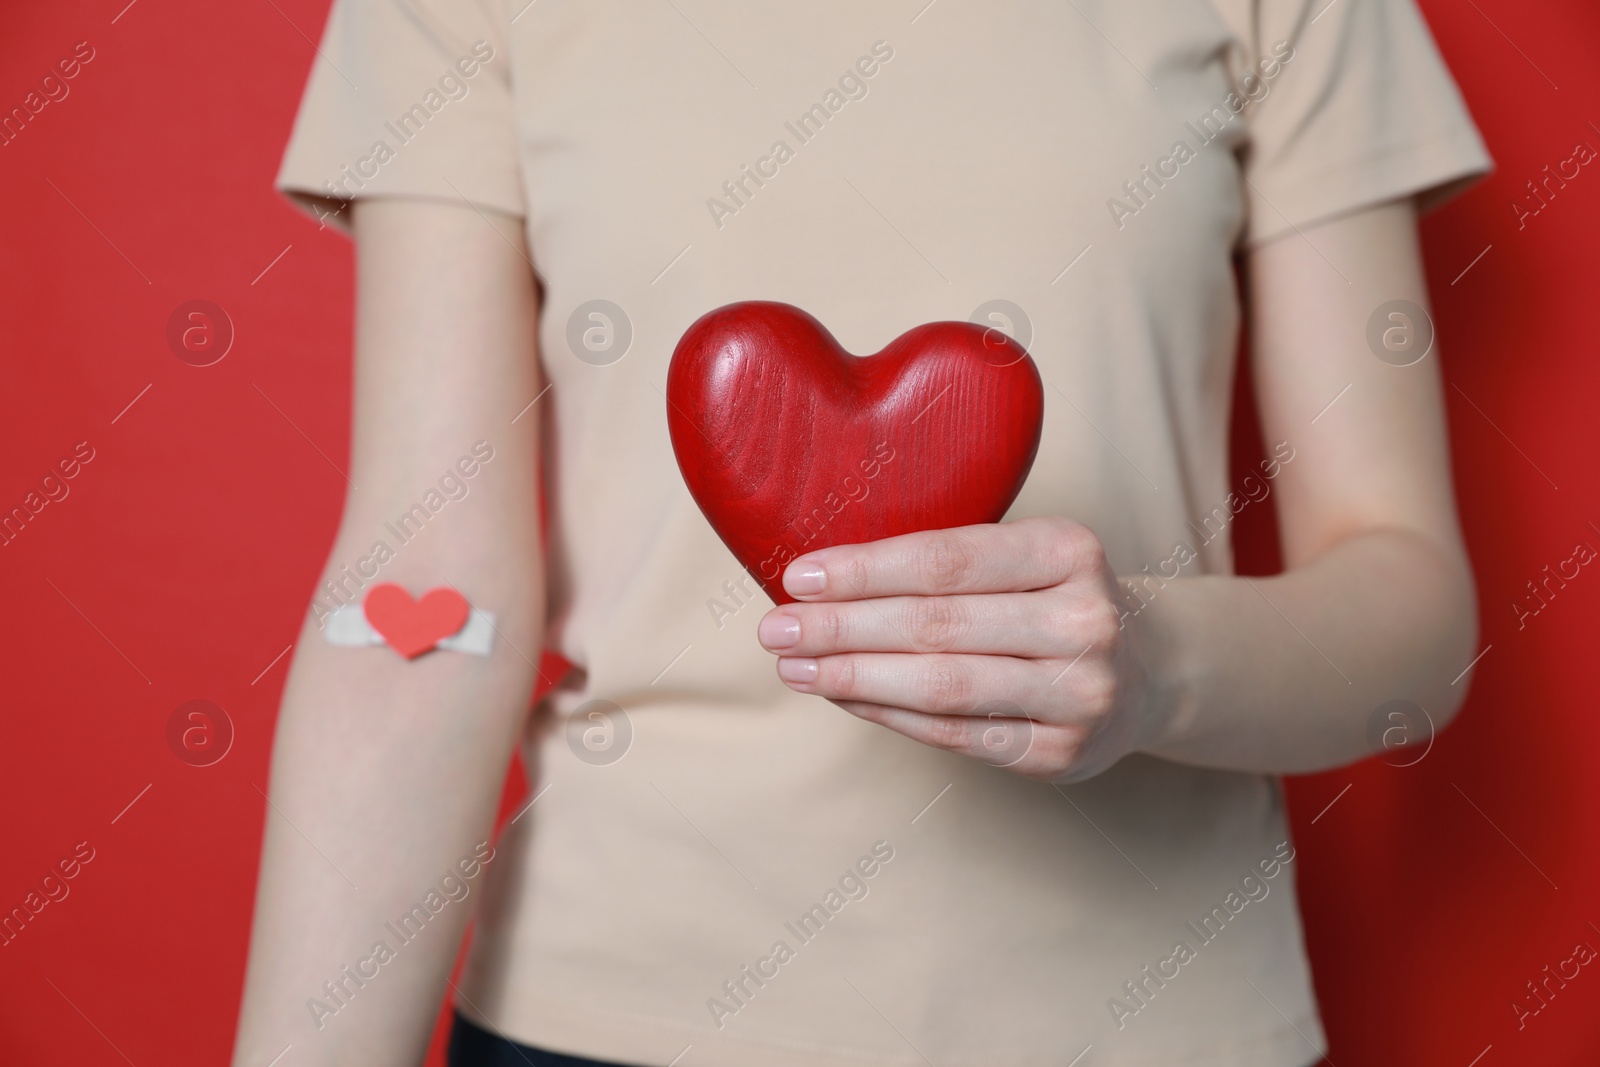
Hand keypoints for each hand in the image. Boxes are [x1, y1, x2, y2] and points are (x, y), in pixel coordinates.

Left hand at [756, 517, 1169, 781]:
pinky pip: (954, 735)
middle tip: (775, 628)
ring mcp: (1080, 694)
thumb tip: (822, 580)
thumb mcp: (1025, 555)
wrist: (1148, 670)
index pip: (947, 561)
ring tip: (795, 666)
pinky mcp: (1060, 753)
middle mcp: (1085, 622)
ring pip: (942, 686)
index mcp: (1070, 550)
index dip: (865, 570)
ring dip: (853, 676)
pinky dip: (888, 713)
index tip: (798, 576)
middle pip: (937, 626)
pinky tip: (843, 695)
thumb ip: (948, 562)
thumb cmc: (1052, 599)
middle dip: (843, 627)